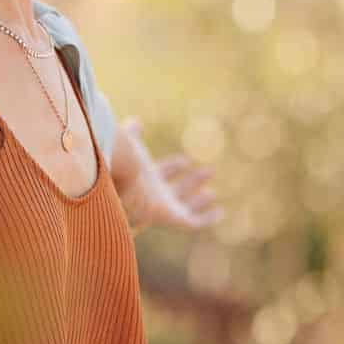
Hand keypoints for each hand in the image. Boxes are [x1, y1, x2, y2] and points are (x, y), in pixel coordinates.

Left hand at [115, 116, 222, 235]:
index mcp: (143, 178)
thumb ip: (132, 134)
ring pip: (185, 207)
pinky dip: (208, 218)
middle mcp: (154, 195)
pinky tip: (220, 212)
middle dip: (191, 182)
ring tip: (212, 192)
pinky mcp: (173, 218)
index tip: (186, 160)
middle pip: (175, 191)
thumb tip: (136, 121)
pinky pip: (194, 222)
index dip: (174, 166)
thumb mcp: (130, 143)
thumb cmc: (124, 160)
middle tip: (209, 172)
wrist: (123, 179)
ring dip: (199, 200)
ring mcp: (164, 208)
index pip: (161, 173)